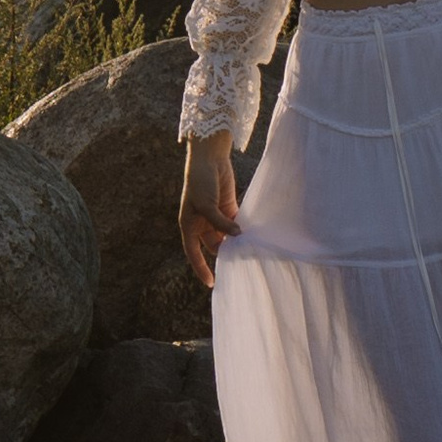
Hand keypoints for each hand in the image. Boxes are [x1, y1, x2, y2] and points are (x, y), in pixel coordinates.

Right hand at [179, 138, 240, 290]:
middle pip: (214, 245)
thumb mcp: (207, 205)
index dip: (201, 268)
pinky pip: (234, 223)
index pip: (193, 253)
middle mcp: (201, 223)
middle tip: (240, 262)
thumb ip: (221, 222)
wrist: (209, 158)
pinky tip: (252, 234)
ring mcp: (214, 216)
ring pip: (226, 236)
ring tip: (249, 250)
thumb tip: (237, 236)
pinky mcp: (227, 207)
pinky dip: (241, 229)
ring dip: (235, 241)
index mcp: (189, 225)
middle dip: (225, 253)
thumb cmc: (201, 182)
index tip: (211, 283)